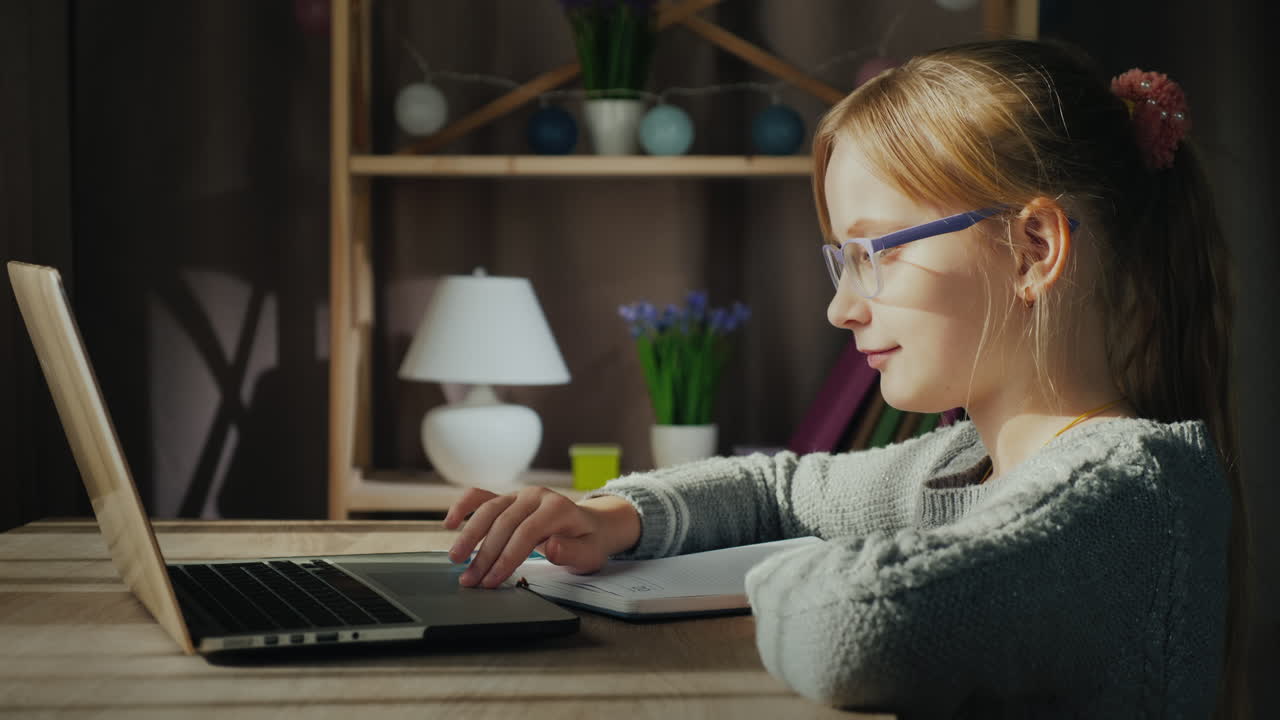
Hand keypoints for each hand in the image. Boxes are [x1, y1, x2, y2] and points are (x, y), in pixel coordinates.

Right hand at [443, 487, 611, 588]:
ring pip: (488, 510)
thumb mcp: (590, 553)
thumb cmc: (588, 543)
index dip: (507, 557)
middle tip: (470, 580)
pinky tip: (450, 523)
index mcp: (557, 508)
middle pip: (504, 522)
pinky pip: (481, 496)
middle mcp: (536, 496)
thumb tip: (551, 546)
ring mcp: (519, 495)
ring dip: (469, 535)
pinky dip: (463, 506)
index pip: (526, 532)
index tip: (492, 580)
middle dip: (485, 554)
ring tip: (456, 560)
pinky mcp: (507, 499)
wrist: (589, 526)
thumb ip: (573, 552)